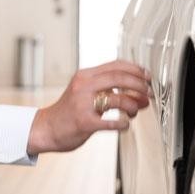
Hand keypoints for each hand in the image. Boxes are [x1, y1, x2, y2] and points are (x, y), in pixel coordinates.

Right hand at [27, 59, 149, 154]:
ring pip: (117, 99)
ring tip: (135, 111)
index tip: (147, 77)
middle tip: (148, 93)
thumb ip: (107, 90)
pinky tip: (125, 124)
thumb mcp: (84, 92)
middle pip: (119, 78)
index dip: (135, 69)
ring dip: (133, 105)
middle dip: (139, 85)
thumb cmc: (68, 112)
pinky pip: (111, 122)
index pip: (115, 65)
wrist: (46, 128)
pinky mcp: (84, 122)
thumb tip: (136, 92)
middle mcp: (83, 86)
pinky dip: (123, 123)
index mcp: (84, 76)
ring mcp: (83, 104)